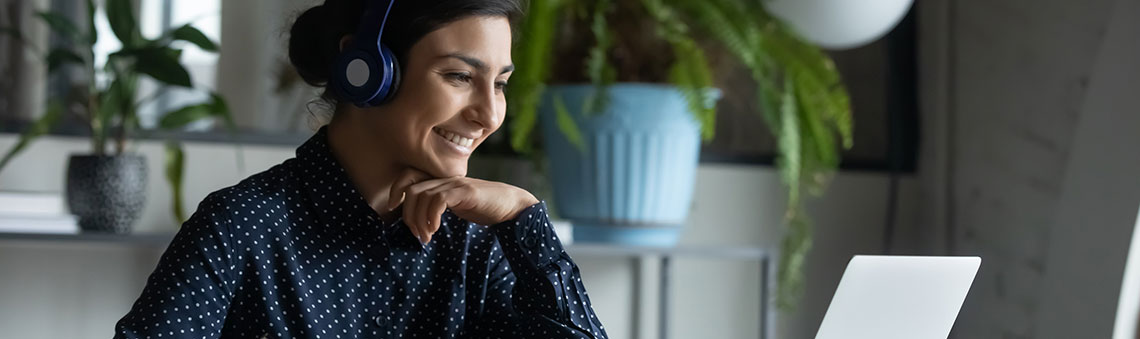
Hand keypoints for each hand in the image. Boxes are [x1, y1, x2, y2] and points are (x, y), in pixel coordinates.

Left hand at [386, 167, 539, 243]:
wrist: (511, 205)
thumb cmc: (483, 207)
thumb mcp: (456, 205)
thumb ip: (438, 206)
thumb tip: (419, 221)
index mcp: (441, 181)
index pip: (409, 176)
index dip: (396, 189)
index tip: (393, 208)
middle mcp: (446, 179)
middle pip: (411, 190)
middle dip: (408, 215)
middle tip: (418, 234)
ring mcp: (455, 184)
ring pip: (422, 196)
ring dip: (419, 220)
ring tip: (427, 236)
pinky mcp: (465, 192)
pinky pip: (439, 200)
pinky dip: (432, 216)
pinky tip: (435, 229)